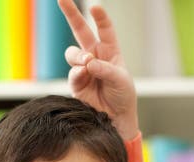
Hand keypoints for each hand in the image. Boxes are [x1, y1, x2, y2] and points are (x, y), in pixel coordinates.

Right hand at [57, 0, 138, 139]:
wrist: (116, 119)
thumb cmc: (123, 96)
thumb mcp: (120, 80)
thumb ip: (104, 69)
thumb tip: (87, 63)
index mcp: (110, 50)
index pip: (104, 28)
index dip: (100, 17)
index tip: (94, 7)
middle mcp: (95, 56)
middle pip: (80, 30)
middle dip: (71, 14)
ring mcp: (83, 69)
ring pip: (72, 53)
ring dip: (78, 56)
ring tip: (87, 64)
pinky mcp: (76, 84)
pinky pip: (72, 73)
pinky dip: (77, 73)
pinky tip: (84, 74)